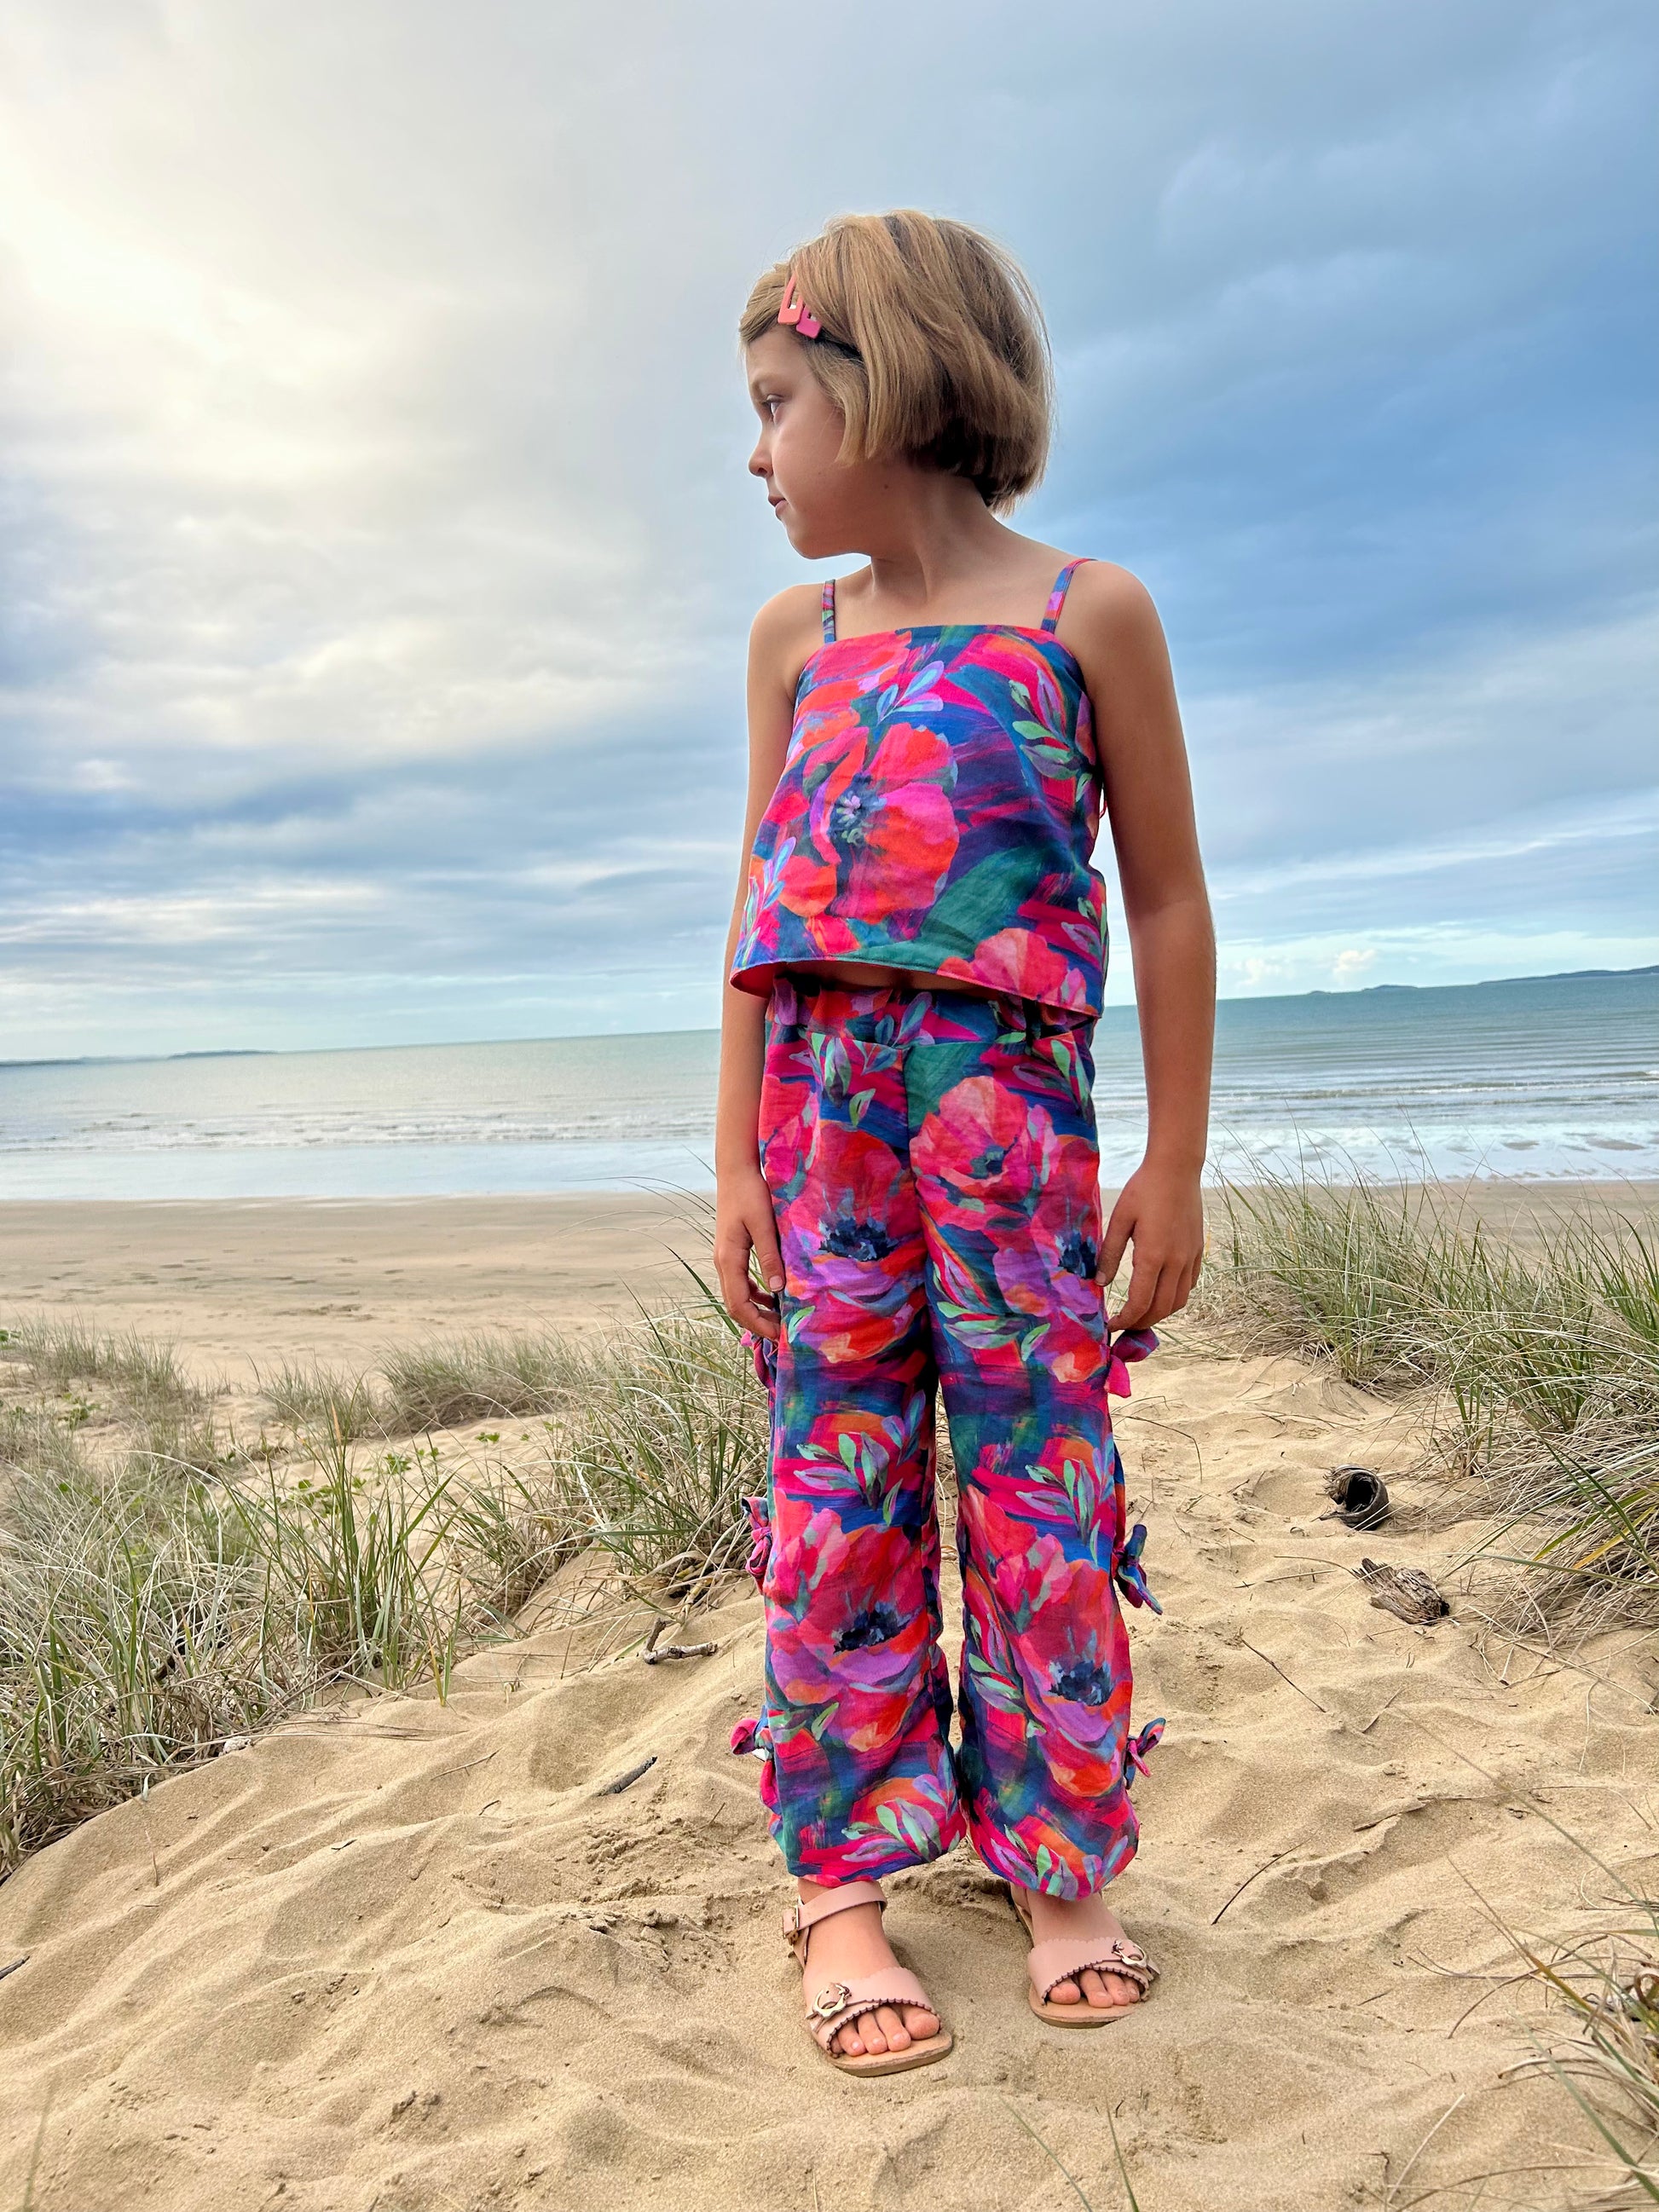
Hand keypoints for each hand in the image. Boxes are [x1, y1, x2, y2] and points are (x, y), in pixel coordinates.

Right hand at [715, 1166, 785, 1339]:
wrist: (736, 1172)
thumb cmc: (750, 1194)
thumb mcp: (764, 1224)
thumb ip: (770, 1256)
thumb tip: (778, 1289)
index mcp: (729, 1259)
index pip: (738, 1304)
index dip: (757, 1323)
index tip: (779, 1334)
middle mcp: (723, 1262)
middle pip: (735, 1305)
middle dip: (757, 1322)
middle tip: (783, 1333)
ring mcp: (726, 1258)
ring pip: (737, 1295)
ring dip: (756, 1310)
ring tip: (779, 1319)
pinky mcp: (732, 1252)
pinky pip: (741, 1282)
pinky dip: (755, 1294)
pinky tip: (772, 1295)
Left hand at [1098, 1160, 1204, 1329]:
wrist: (1177, 1169)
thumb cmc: (1143, 1189)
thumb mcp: (1119, 1219)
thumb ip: (1109, 1254)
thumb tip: (1100, 1283)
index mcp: (1153, 1256)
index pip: (1141, 1303)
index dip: (1125, 1320)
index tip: (1111, 1325)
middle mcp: (1176, 1261)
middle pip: (1162, 1308)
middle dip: (1141, 1322)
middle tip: (1124, 1325)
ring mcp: (1190, 1257)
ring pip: (1179, 1300)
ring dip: (1160, 1313)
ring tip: (1141, 1313)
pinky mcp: (1198, 1250)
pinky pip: (1190, 1284)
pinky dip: (1175, 1296)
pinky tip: (1160, 1292)